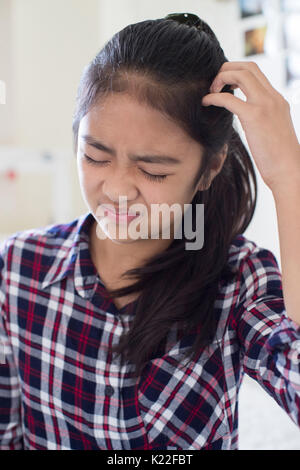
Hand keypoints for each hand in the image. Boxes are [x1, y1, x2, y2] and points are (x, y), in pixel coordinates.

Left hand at [202, 61, 299, 190]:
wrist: (289, 170)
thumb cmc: (279, 158)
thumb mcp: (272, 131)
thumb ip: (262, 119)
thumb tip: (249, 120)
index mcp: (277, 100)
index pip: (256, 72)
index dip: (236, 71)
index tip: (224, 84)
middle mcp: (272, 98)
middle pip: (248, 66)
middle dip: (226, 69)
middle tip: (214, 85)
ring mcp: (265, 105)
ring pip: (240, 74)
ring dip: (221, 78)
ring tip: (210, 92)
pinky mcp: (254, 117)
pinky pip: (229, 98)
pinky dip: (214, 97)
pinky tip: (206, 103)